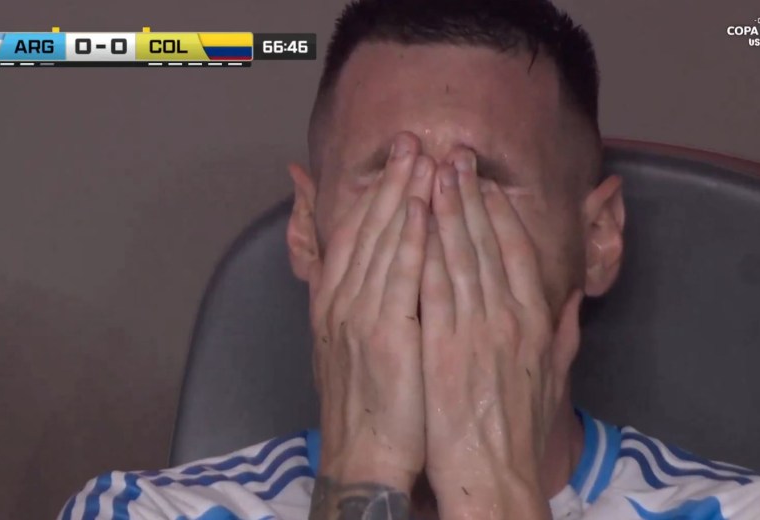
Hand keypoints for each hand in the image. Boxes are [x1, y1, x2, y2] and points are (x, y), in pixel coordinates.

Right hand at [308, 132, 435, 517]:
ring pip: (383, 241)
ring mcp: (359, 314)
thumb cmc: (370, 407)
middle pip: (368, 228)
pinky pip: (400, 273)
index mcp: (336, 303)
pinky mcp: (383, 332)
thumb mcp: (353, 350)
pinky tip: (424, 206)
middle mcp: (341, 301)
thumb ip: (366, 306)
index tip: (398, 162)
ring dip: (403, 195)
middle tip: (410, 140)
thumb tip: (374, 275)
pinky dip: (410, 235)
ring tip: (422, 156)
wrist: (364, 456)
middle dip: (391, 181)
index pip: (355, 235)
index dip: (377, 195)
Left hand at [419, 149, 583, 518]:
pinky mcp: (443, 346)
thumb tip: (571, 298)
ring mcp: (475, 330)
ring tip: (432, 170)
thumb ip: (563, 333)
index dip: (499, 213)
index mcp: (535, 322)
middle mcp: (509, 317)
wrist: (492, 476)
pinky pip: (433, 286)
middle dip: (468, 194)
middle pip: (486, 242)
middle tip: (454, 155)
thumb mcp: (552, 379)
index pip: (516, 252)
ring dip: (444, 208)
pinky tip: (413, 219)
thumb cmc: (517, 432)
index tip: (485, 184)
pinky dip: (425, 248)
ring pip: (458, 255)